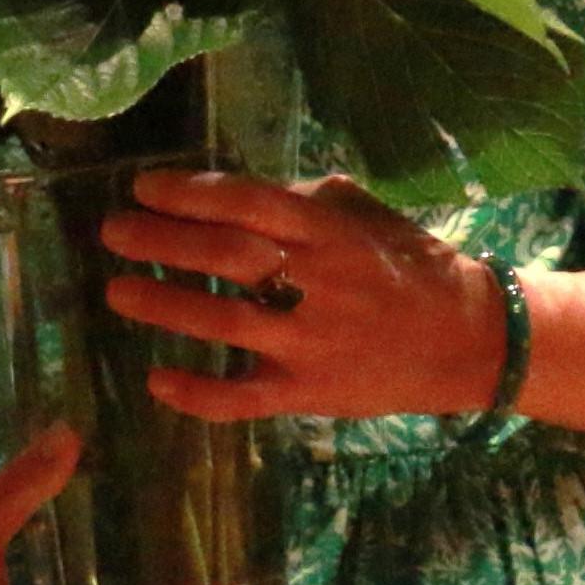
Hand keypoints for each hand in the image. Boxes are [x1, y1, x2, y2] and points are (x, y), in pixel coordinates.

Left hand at [101, 170, 506, 423]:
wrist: (471, 339)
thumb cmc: (407, 265)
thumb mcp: (363, 214)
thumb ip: (300, 200)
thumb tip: (228, 193)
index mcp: (328, 231)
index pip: (246, 203)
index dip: (189, 193)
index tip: (142, 187)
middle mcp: (317, 283)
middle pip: (227, 256)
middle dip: (161, 242)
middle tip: (113, 233)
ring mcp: (311, 342)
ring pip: (224, 323)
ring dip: (164, 305)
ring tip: (117, 291)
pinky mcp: (309, 392)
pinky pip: (244, 398)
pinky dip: (197, 393)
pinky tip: (156, 379)